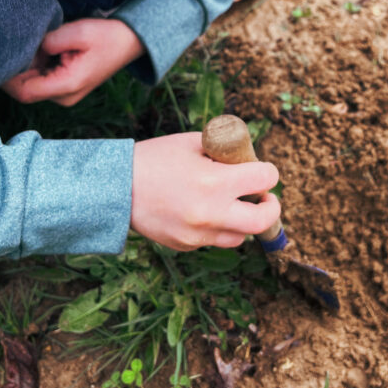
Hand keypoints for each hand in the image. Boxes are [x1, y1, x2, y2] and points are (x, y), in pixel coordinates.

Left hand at [2, 18, 144, 106]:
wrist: (130, 42)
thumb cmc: (107, 36)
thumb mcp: (79, 32)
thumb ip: (50, 40)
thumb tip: (29, 47)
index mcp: (67, 86)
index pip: (24, 92)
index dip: (6, 79)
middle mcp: (64, 96)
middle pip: (26, 90)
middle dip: (17, 70)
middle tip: (17, 43)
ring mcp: (65, 94)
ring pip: (33, 85)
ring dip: (27, 67)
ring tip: (35, 43)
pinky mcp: (66, 87)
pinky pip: (42, 81)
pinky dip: (37, 66)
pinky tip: (44, 49)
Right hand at [131, 133, 280, 250]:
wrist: (116, 187)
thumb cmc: (156, 158)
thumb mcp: (193, 143)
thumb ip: (226, 151)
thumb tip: (250, 160)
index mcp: (215, 182)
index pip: (264, 179)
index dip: (268, 172)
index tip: (262, 171)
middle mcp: (211, 212)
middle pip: (263, 222)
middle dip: (271, 208)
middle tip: (264, 198)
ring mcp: (198, 233)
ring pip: (240, 237)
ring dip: (243, 221)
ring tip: (231, 205)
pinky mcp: (186, 245)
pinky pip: (213, 240)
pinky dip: (217, 227)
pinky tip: (202, 211)